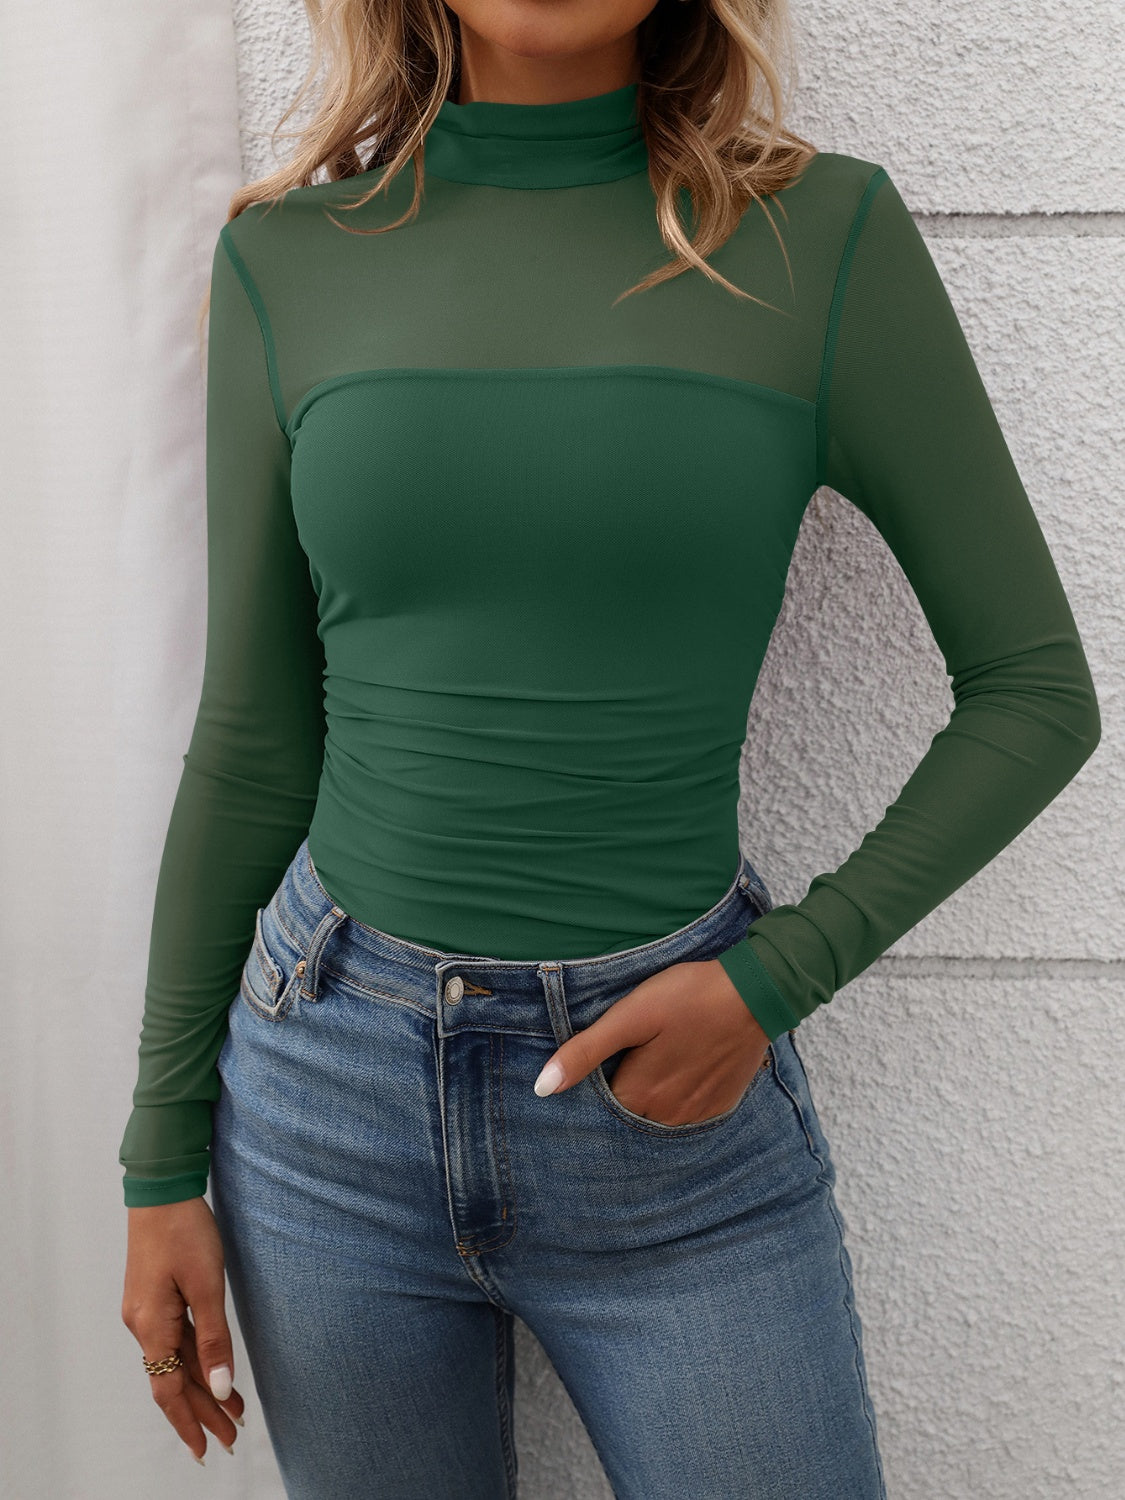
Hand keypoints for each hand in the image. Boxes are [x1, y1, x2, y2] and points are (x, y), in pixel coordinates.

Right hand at [122, 1196, 244, 1464]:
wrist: (162, 1190)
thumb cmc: (185, 1231)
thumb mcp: (206, 1285)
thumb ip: (214, 1339)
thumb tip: (221, 1388)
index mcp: (151, 1326)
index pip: (169, 1390)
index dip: (189, 1422)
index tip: (207, 1449)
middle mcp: (143, 1325)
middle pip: (173, 1380)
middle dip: (203, 1410)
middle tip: (232, 1436)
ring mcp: (147, 1311)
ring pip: (177, 1360)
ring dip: (204, 1385)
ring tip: (234, 1410)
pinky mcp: (155, 1297)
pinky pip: (176, 1339)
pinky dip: (197, 1358)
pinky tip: (214, 1370)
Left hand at [533, 958, 769, 1124]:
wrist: (755, 993)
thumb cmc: (688, 996)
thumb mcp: (630, 1015)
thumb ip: (586, 1052)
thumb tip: (542, 1088)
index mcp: (638, 1094)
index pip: (599, 1108)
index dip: (594, 1084)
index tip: (600, 1061)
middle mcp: (666, 1116)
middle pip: (628, 1113)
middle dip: (622, 1091)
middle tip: (630, 1055)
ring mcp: (696, 1114)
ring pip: (657, 1115)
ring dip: (651, 1096)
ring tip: (656, 1059)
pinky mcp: (720, 1105)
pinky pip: (688, 1112)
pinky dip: (680, 1096)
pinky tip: (683, 1067)